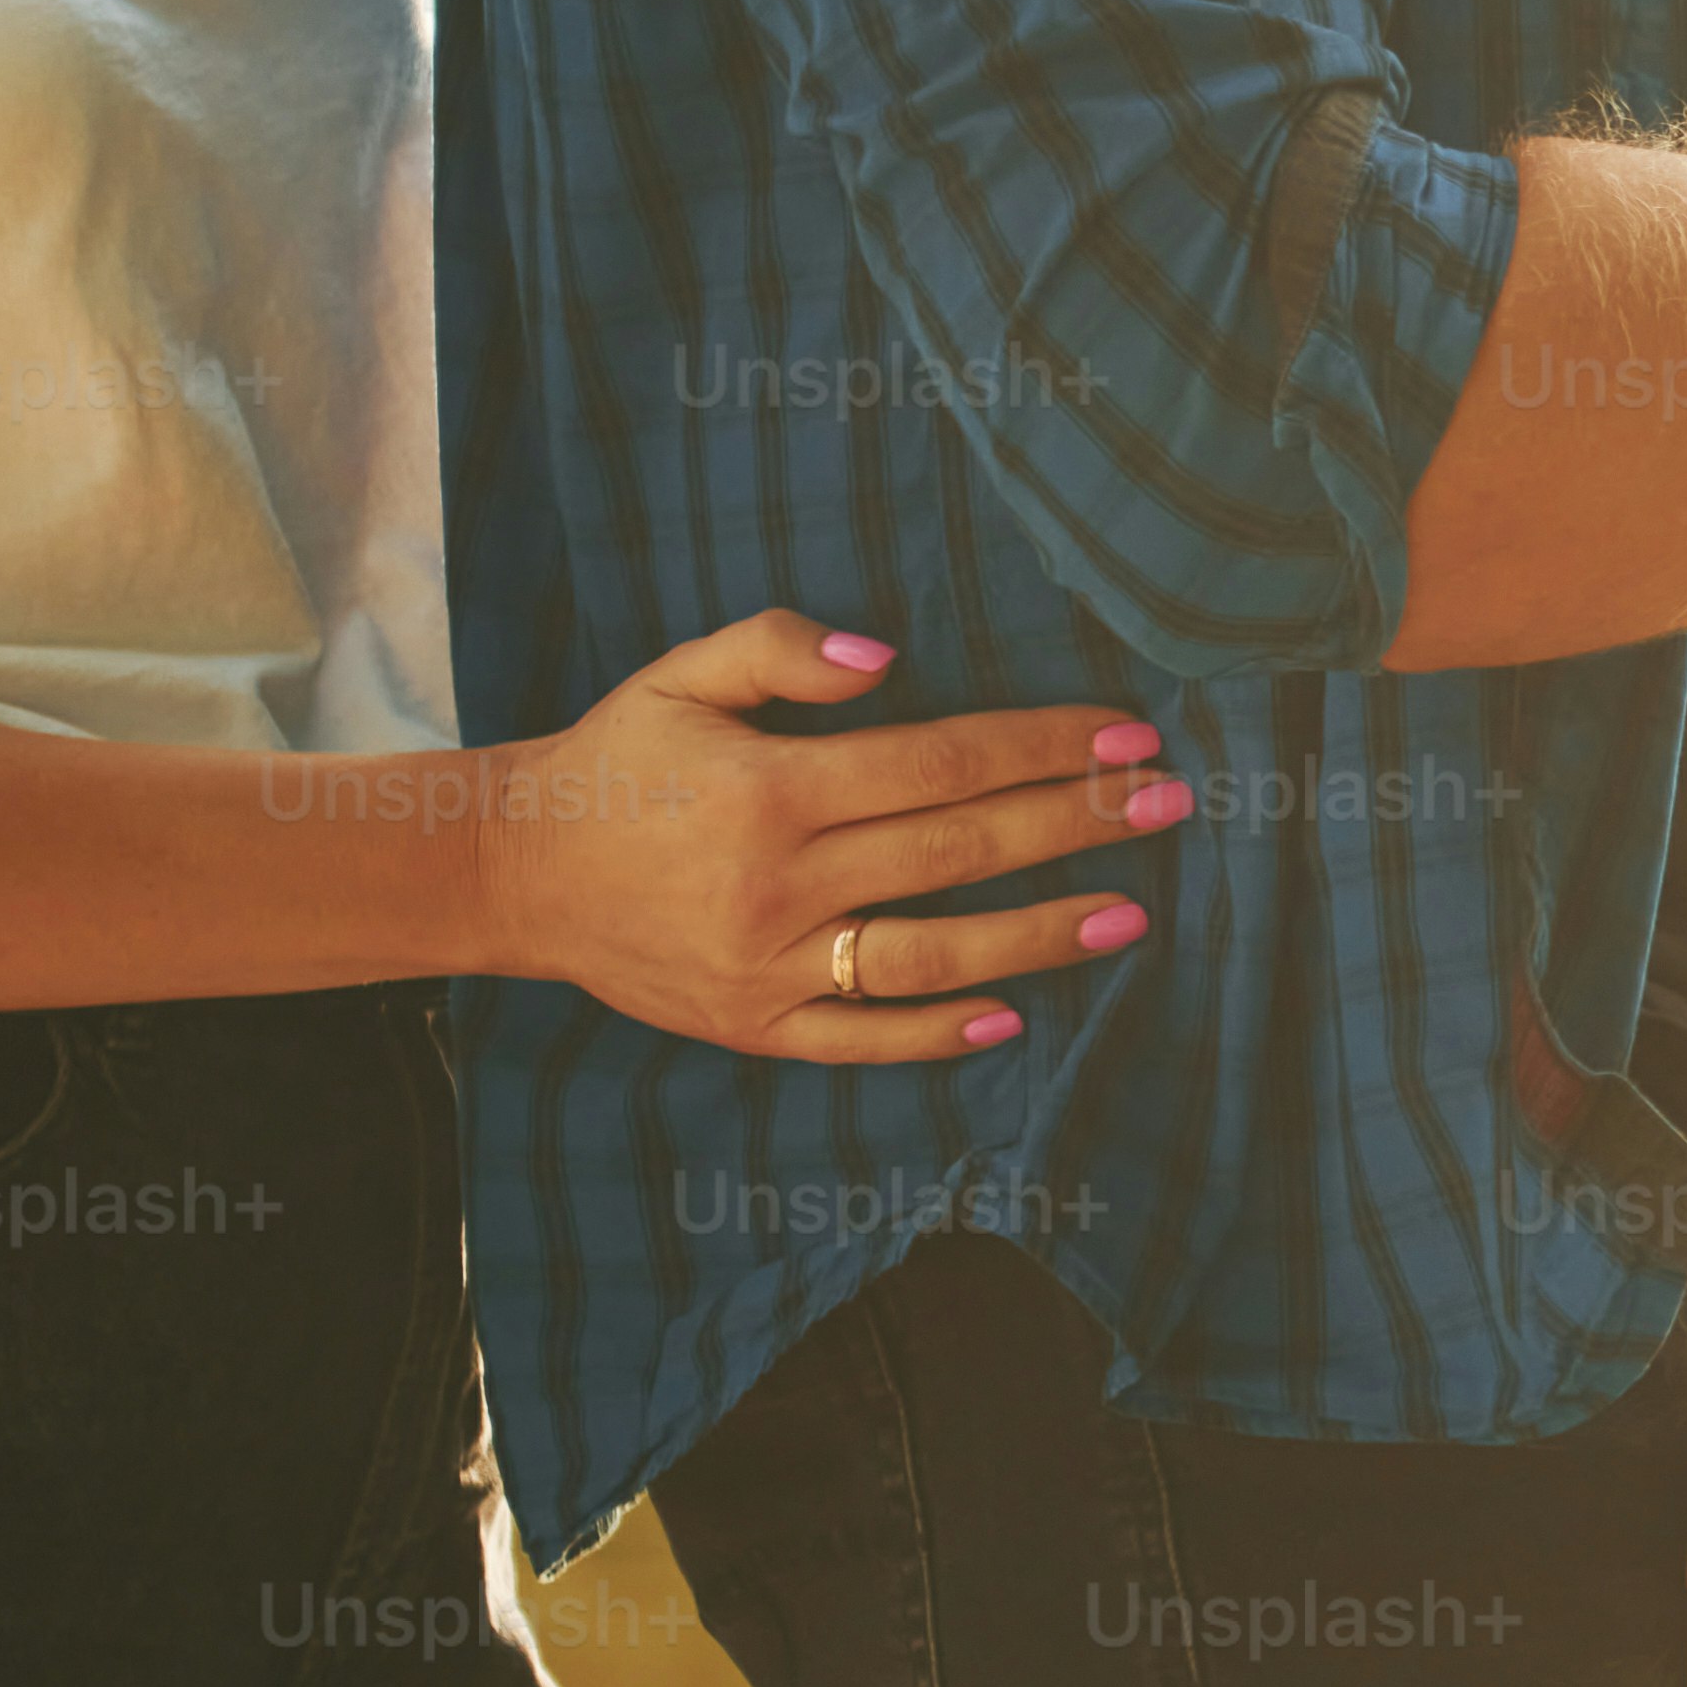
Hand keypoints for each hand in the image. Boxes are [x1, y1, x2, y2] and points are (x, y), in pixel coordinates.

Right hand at [480, 608, 1187, 1063]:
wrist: (514, 871)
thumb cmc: (617, 761)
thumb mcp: (679, 675)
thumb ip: (779, 649)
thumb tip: (886, 656)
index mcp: (770, 788)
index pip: (939, 762)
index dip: (1040, 748)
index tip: (1125, 736)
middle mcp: (778, 882)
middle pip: (957, 849)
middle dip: (1074, 824)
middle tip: (1172, 804)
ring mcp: (767, 965)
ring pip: (929, 953)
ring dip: (1040, 934)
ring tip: (1134, 913)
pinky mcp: (751, 1026)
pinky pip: (859, 1038)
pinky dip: (936, 1033)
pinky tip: (1014, 1017)